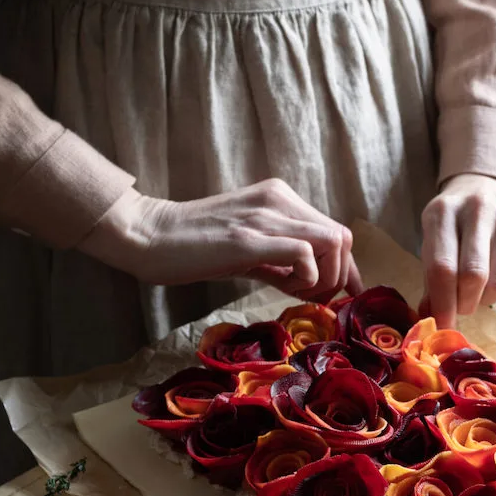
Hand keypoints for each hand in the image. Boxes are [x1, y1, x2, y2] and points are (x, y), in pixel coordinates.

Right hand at [79, 178, 362, 298]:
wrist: (149, 235)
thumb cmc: (194, 246)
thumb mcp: (247, 247)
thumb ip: (281, 259)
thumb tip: (315, 282)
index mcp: (280, 198)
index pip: (334, 230)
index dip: (346, 267)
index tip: (344, 294)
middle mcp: (279, 199)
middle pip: (341, 236)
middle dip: (338, 276)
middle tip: (312, 298)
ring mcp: (265, 216)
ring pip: (332, 242)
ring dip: (324, 278)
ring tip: (294, 291)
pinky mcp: (249, 238)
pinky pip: (304, 253)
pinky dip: (306, 278)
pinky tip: (283, 287)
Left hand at [420, 173, 495, 325]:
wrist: (486, 187)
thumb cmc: (454, 226)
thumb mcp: (433, 242)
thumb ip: (431, 280)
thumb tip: (432, 318)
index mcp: (442, 211)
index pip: (442, 268)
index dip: (443, 305)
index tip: (442, 327)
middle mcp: (478, 207)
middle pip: (474, 276)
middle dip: (465, 304)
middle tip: (461, 307)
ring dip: (486, 299)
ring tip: (479, 289)